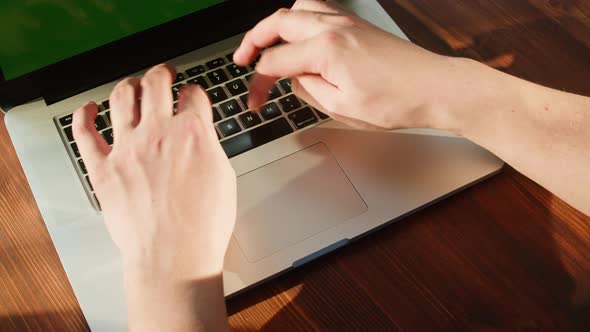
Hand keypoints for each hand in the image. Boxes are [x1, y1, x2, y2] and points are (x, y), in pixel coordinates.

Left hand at [72, 64, 235, 280]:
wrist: (174, 256)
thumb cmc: (203, 226)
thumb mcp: (224, 178)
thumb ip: (209, 149)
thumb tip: (202, 139)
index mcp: (193, 134)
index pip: (194, 95)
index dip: (195, 92)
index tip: (193, 96)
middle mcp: (159, 133)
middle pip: (156, 84)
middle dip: (162, 74)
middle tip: (164, 74)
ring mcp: (127, 149)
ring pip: (122, 98)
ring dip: (129, 86)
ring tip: (132, 86)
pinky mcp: (103, 169)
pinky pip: (84, 133)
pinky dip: (83, 116)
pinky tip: (86, 109)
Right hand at [234, 0, 457, 129]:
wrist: (435, 89)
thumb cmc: (396, 101)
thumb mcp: (342, 108)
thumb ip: (309, 90)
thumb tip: (295, 81)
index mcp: (325, 49)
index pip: (275, 62)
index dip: (258, 84)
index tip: (254, 101)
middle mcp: (333, 27)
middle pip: (278, 23)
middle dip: (253, 40)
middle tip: (241, 59)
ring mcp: (347, 21)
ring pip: (297, 9)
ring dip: (275, 24)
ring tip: (266, 42)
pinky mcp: (357, 24)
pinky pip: (318, 9)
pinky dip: (299, 19)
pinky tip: (300, 34)